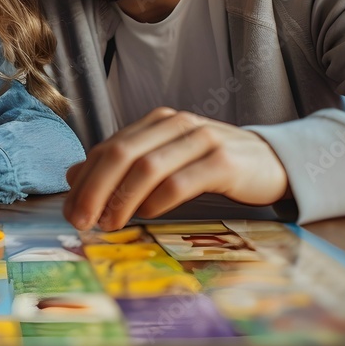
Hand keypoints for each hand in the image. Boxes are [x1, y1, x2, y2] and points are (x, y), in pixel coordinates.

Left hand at [63, 107, 288, 230]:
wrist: (274, 162)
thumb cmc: (213, 165)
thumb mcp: (166, 159)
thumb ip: (125, 165)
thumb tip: (74, 177)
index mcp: (157, 122)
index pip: (109, 147)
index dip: (85, 179)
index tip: (70, 210)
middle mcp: (176, 125)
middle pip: (121, 154)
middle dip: (95, 189)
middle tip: (81, 220)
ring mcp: (201, 140)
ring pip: (147, 167)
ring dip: (122, 199)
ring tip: (109, 224)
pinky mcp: (224, 162)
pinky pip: (180, 181)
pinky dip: (157, 201)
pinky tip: (146, 216)